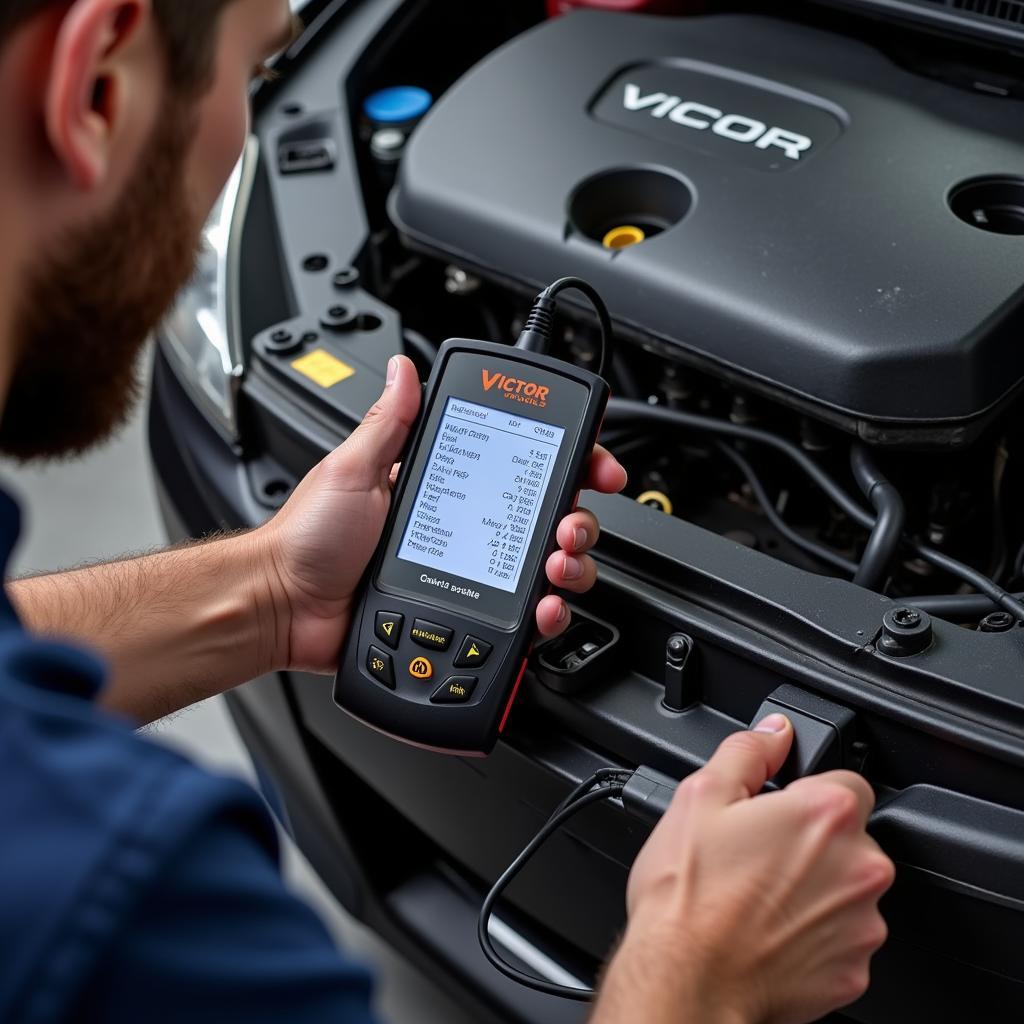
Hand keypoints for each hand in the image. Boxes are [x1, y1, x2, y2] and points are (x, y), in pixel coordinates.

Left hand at [259, 355, 626, 672]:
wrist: (285, 607)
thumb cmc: (309, 539)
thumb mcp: (351, 468)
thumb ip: (388, 424)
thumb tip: (405, 370)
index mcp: (445, 491)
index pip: (519, 469)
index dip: (565, 463)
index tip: (592, 462)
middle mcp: (465, 533)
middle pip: (548, 521)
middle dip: (579, 518)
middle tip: (572, 522)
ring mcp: (470, 579)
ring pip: (547, 571)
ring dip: (572, 564)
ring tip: (559, 562)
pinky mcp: (468, 622)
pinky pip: (523, 621)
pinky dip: (547, 616)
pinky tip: (544, 608)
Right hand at [592, 716, 894, 1023]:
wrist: (687, 981)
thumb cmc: (688, 896)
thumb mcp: (700, 796)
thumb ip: (747, 752)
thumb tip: (774, 732)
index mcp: (826, 815)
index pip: (847, 780)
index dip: (807, 792)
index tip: (780, 810)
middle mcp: (859, 868)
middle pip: (849, 839)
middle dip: (811, 843)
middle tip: (758, 855)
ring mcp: (861, 925)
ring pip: (846, 891)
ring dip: (815, 890)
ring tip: (758, 897)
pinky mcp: (853, 972)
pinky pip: (840, 941)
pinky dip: (813, 937)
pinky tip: (768, 932)